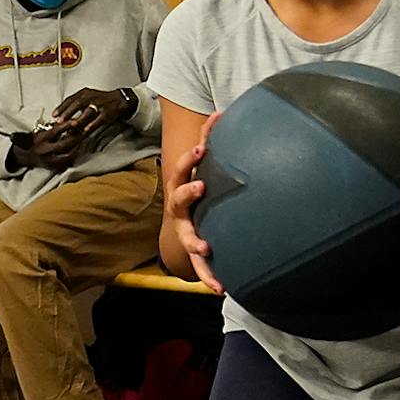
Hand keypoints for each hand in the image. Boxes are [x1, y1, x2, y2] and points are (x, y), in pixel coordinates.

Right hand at [13, 122, 84, 171]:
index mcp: (41, 139)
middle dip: (75, 138)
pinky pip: (67, 162)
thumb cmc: (37, 142)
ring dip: (77, 148)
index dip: (66, 126)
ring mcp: (48, 160)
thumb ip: (55, 128)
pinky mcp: (53, 167)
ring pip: (67, 155)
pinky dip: (74, 156)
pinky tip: (78, 150)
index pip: (55, 131)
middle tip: (84, 132)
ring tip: (82, 142)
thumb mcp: (42, 131)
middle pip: (63, 145)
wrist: (28, 156)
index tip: (75, 121)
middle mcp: (44, 151)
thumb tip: (69, 121)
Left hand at [52, 87, 135, 139]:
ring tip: (71, 125)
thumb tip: (61, 116)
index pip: (70, 99)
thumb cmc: (100, 100)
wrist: (119, 99)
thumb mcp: (86, 98)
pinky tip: (86, 129)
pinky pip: (99, 119)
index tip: (54, 115)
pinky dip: (92, 124)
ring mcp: (100, 104)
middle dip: (68, 113)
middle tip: (60, 121)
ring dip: (79, 119)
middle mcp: (91, 97)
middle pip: (77, 103)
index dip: (61, 107)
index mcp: (84, 93)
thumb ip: (75, 106)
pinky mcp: (107, 112)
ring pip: (88, 111)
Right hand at [163, 112, 224, 293]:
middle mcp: (180, 210)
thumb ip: (210, 139)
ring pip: (186, 237)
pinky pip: (200, 266)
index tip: (199, 150)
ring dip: (194, 241)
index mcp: (183, 186)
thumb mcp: (201, 165)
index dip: (188, 160)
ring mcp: (186, 231)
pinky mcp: (196, 251)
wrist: (186, 219)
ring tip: (205, 246)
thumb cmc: (200, 187)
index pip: (181, 170)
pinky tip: (221, 288)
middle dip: (187, 192)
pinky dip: (208, 277)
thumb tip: (220, 111)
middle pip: (178, 200)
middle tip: (201, 186)